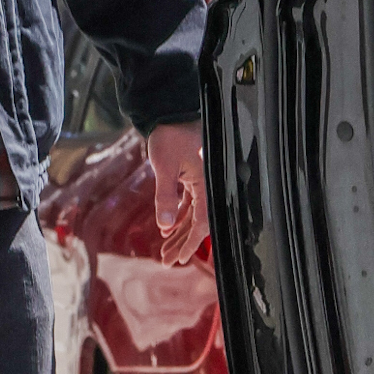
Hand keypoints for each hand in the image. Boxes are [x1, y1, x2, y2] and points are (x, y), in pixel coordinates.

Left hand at [147, 121, 208, 265]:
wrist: (170, 112)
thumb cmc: (169, 135)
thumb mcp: (164, 167)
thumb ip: (166, 197)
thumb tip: (165, 225)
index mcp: (209, 183)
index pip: (203, 221)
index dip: (191, 242)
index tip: (178, 258)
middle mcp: (210, 184)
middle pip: (199, 222)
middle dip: (182, 243)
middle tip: (167, 261)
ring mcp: (203, 182)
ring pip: (194, 214)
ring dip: (179, 233)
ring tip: (165, 251)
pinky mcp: (195, 178)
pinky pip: (190, 203)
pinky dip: (179, 216)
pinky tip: (168, 230)